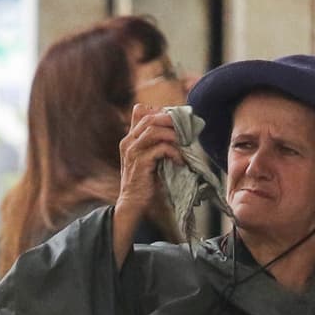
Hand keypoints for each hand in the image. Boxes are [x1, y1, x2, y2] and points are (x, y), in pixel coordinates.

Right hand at [113, 104, 184, 265]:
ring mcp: (133, 151)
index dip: (159, 112)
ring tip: (184, 144)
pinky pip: (161, 149)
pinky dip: (174, 152)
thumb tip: (177, 134)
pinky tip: (180, 161)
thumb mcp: (150, 160)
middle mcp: (128, 141)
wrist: (132, 204)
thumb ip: (156, 145)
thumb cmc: (144, 183)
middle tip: (186, 128)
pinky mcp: (141, 162)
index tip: (176, 120)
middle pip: (150, 117)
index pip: (141, 111)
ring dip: (173, 135)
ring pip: (155, 130)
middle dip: (170, 120)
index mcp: (130, 138)